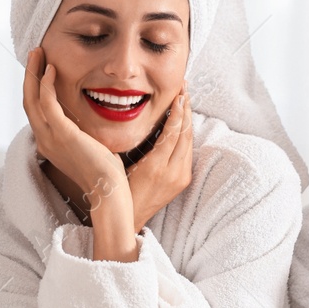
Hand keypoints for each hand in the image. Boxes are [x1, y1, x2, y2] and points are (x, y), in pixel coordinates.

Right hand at [22, 47, 129, 218]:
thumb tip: (89, 119)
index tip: (41, 67)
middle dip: (30, 75)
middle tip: (35, 53)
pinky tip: (52, 70)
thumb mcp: (90, 146)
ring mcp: (50, 138)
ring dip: (34, 73)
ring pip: (32, 99)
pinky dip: (46, 84)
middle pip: (28, 101)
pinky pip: (47, 103)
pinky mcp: (61, 134)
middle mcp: (44, 141)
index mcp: (50, 144)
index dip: (36, 87)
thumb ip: (84, 131)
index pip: (36, 111)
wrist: (109, 190)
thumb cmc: (106, 172)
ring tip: (39, 53)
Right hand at [125, 90, 193, 231]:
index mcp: (155, 167)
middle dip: (186, 109)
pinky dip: (186, 134)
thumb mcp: (121, 164)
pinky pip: (187, 152)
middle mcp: (172, 172)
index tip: (178, 94)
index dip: (177, 110)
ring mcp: (180, 177)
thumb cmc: (119, 190)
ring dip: (188, 120)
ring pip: (189, 142)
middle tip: (185, 89)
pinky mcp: (183, 181)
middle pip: (185, 133)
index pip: (173, 131)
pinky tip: (184, 123)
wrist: (130, 218)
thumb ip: (134, 143)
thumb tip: (140, 118)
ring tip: (186, 101)